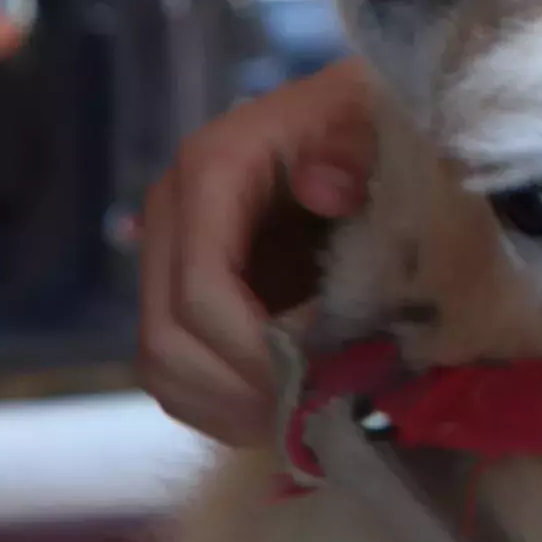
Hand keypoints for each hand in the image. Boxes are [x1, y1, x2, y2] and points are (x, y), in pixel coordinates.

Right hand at [139, 60, 380, 441]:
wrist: (369, 123)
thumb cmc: (378, 122)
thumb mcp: (380, 119)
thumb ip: (357, 149)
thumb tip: (326, 187)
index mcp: (212, 168)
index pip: (202, 289)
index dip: (253, 351)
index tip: (317, 383)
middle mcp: (173, 215)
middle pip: (168, 338)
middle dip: (241, 390)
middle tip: (314, 418)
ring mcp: (172, 258)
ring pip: (162, 367)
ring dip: (228, 409)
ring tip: (300, 422)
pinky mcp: (185, 294)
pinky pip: (177, 374)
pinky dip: (223, 407)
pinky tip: (281, 412)